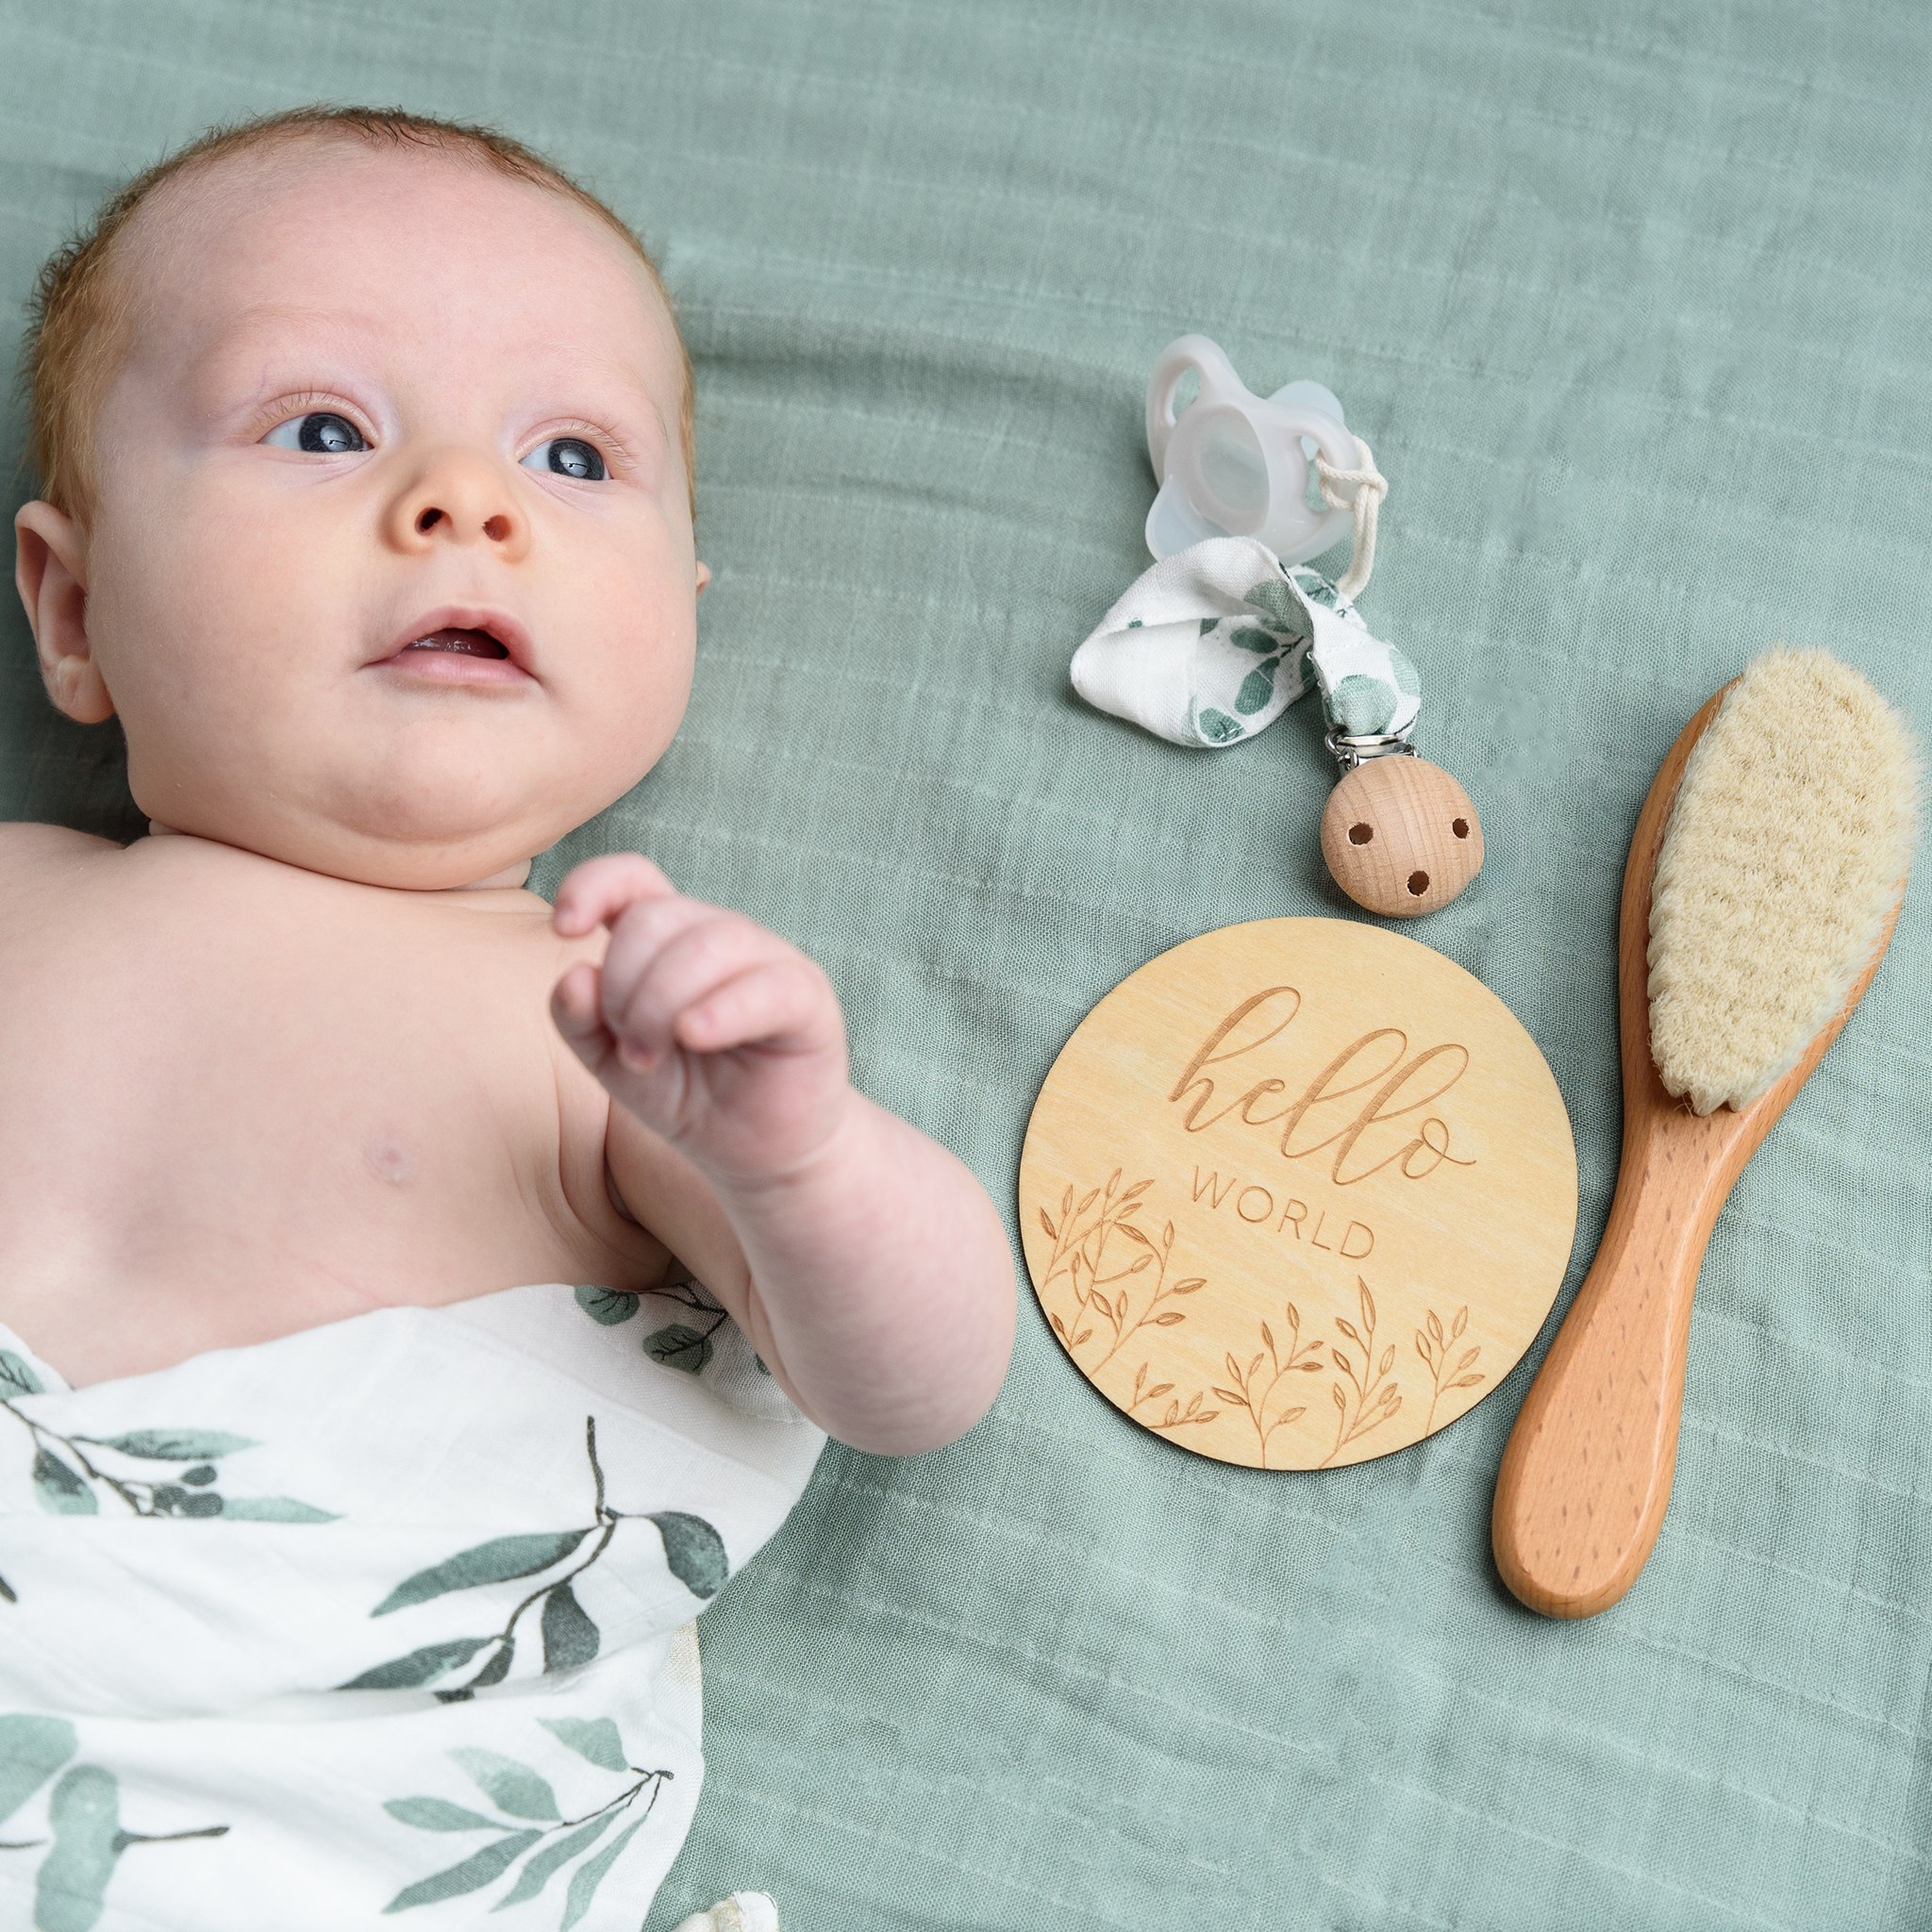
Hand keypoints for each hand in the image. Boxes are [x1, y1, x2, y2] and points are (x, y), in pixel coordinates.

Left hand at [550, 855, 850, 1183]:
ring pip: (705, 945)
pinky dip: (722, 1009)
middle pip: (654, 918)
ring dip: (658, 1007)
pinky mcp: (808, 1002)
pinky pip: (767, 986)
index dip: (593, 885)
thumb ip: (580, 1022)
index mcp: (671, 939)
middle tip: (629, 1050)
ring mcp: (770, 961)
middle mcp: (721, 936)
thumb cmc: (687, 1096)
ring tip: (649, 1059)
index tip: (563, 929)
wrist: (756, 1152)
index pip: (633, 878)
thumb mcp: (612, 1064)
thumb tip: (573, 975)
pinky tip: (695, 1036)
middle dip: (622, 986)